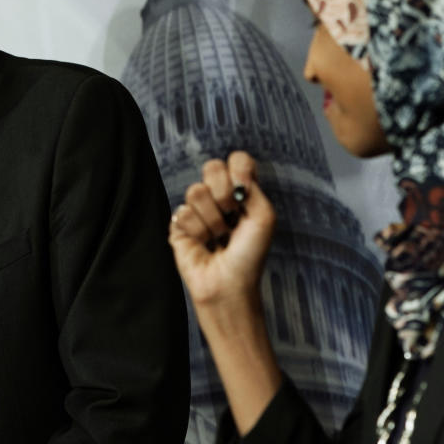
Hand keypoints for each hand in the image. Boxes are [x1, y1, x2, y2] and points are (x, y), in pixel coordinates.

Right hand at [168, 152, 275, 309]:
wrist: (229, 283)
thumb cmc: (250, 255)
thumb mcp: (264, 217)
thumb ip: (253, 187)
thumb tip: (236, 172)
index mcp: (241, 191)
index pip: (236, 159)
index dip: (239, 168)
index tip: (244, 190)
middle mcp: (218, 197)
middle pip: (212, 167)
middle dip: (224, 193)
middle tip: (231, 215)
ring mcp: (197, 209)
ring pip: (196, 191)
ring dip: (212, 219)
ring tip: (218, 236)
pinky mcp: (179, 224)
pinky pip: (183, 212)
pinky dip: (197, 231)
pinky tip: (203, 244)